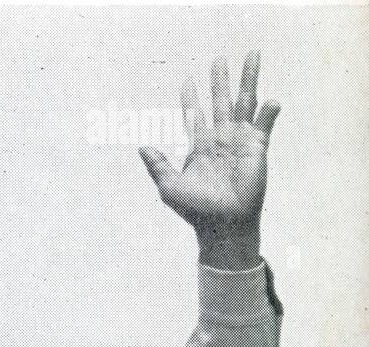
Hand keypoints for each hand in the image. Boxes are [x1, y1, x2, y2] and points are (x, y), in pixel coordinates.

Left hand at [140, 53, 279, 267]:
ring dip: (248, 79)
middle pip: (220, 101)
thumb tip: (141, 146)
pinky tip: (271, 100)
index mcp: (199, 147)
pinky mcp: (257, 147)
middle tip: (218, 58)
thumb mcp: (168, 187)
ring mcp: (240, 141)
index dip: (190, 97)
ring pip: (245, 102)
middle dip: (219, 80)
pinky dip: (269, 111)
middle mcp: (220, 140)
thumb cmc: (196, 209)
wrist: (222, 224)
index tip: (187, 79)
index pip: (194, 115)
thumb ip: (157, 165)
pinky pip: (265, 123)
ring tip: (252, 55)